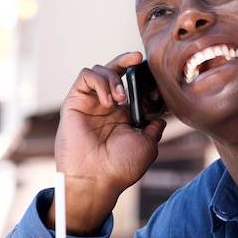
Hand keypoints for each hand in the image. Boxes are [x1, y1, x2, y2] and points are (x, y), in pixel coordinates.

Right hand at [46, 52, 166, 234]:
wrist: (97, 179)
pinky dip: (99, 80)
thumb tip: (162, 117)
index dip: (139, 75)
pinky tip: (108, 100)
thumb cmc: (121, 167)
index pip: (130, 85)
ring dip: (113, 77)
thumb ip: (154, 128)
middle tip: (138, 58)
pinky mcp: (75, 102)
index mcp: (123, 115)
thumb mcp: (147, 145)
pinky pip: (85, 77)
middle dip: (126, 61)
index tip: (151, 70)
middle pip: (114, 71)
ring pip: (99, 70)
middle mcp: (106, 106)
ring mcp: (90, 103)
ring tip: (120, 98)